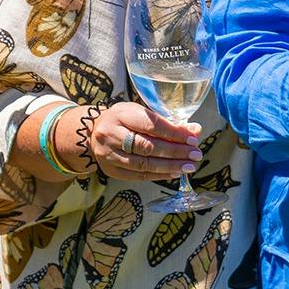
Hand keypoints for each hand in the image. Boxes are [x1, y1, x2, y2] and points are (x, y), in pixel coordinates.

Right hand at [80, 103, 202, 181]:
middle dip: (175, 151)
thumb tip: (195, 130)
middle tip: (195, 154)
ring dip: (170, 166)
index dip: (173, 133)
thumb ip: (166, 121)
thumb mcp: (141, 112)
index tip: (193, 138)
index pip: (150, 125)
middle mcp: (111, 135)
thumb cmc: (123, 119)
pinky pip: (138, 176)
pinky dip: (159, 175)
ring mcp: (109, 155)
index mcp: (120, 115)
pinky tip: (175, 173)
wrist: (93, 132)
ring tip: (189, 166)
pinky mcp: (111, 170)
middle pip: (147, 147)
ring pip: (143, 164)